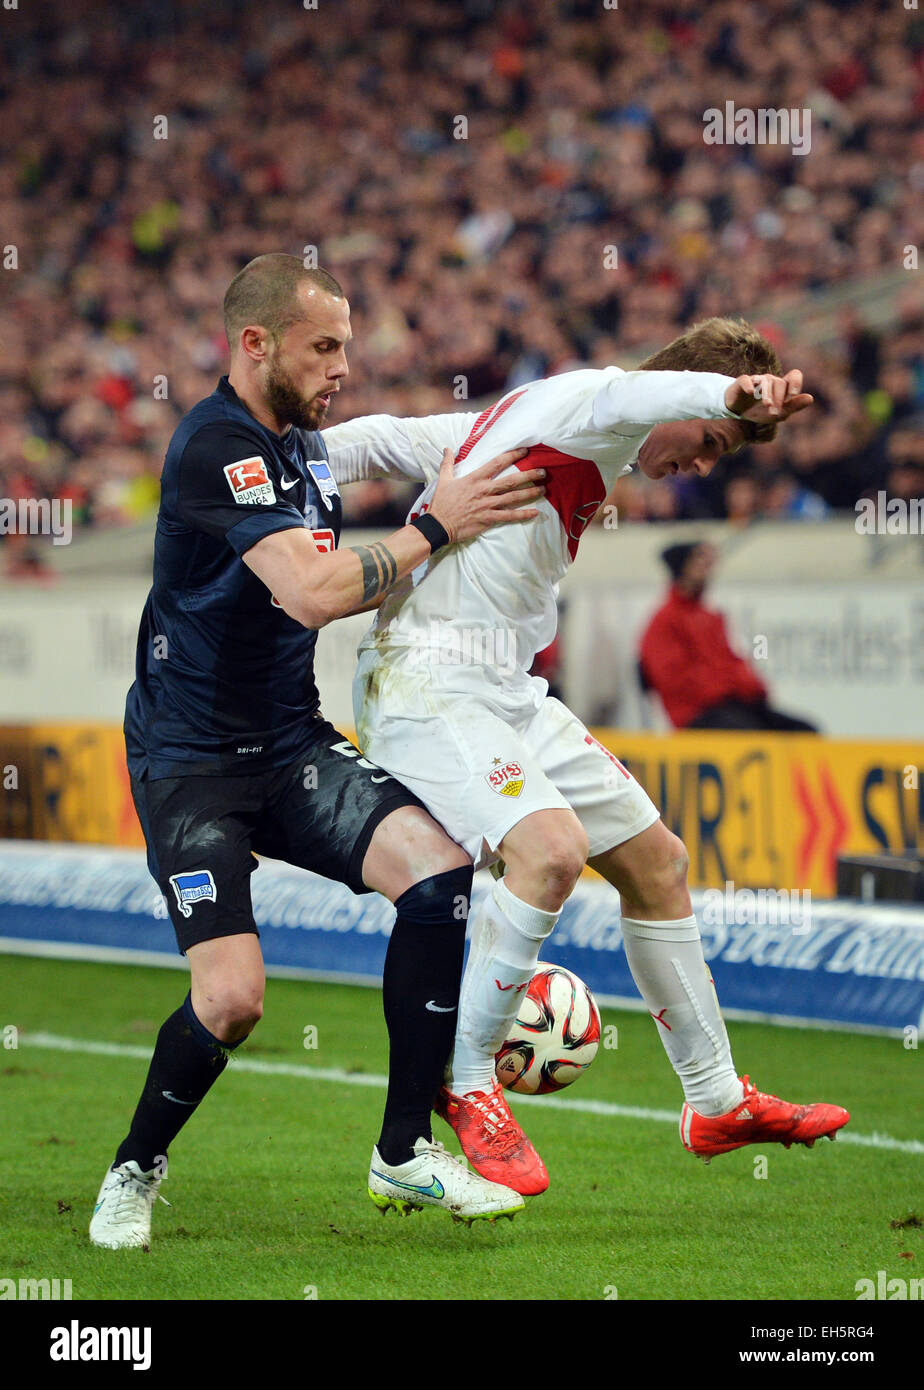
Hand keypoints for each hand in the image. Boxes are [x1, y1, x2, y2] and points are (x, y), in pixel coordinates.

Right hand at [428, 446, 544, 543]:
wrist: (438, 525)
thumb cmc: (441, 503)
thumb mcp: (444, 480)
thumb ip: (448, 463)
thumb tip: (447, 448)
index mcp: (474, 479)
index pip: (497, 463)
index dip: (512, 455)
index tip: (525, 451)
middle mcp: (484, 490)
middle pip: (510, 480)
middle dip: (528, 475)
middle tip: (543, 471)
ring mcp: (487, 505)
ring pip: (513, 497)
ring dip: (530, 493)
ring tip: (543, 489)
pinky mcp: (488, 519)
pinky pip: (509, 516)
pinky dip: (523, 514)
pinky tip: (535, 512)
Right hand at [724, 370, 813, 421]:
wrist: (738, 414)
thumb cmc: (760, 412)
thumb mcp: (778, 413)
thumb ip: (794, 406)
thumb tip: (811, 398)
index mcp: (781, 387)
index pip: (794, 376)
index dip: (795, 382)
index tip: (792, 395)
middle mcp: (770, 380)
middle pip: (779, 382)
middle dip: (778, 398)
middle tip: (774, 412)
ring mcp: (756, 380)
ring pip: (765, 381)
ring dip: (767, 394)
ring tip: (767, 405)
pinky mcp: (742, 382)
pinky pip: (746, 379)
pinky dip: (749, 385)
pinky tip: (750, 392)